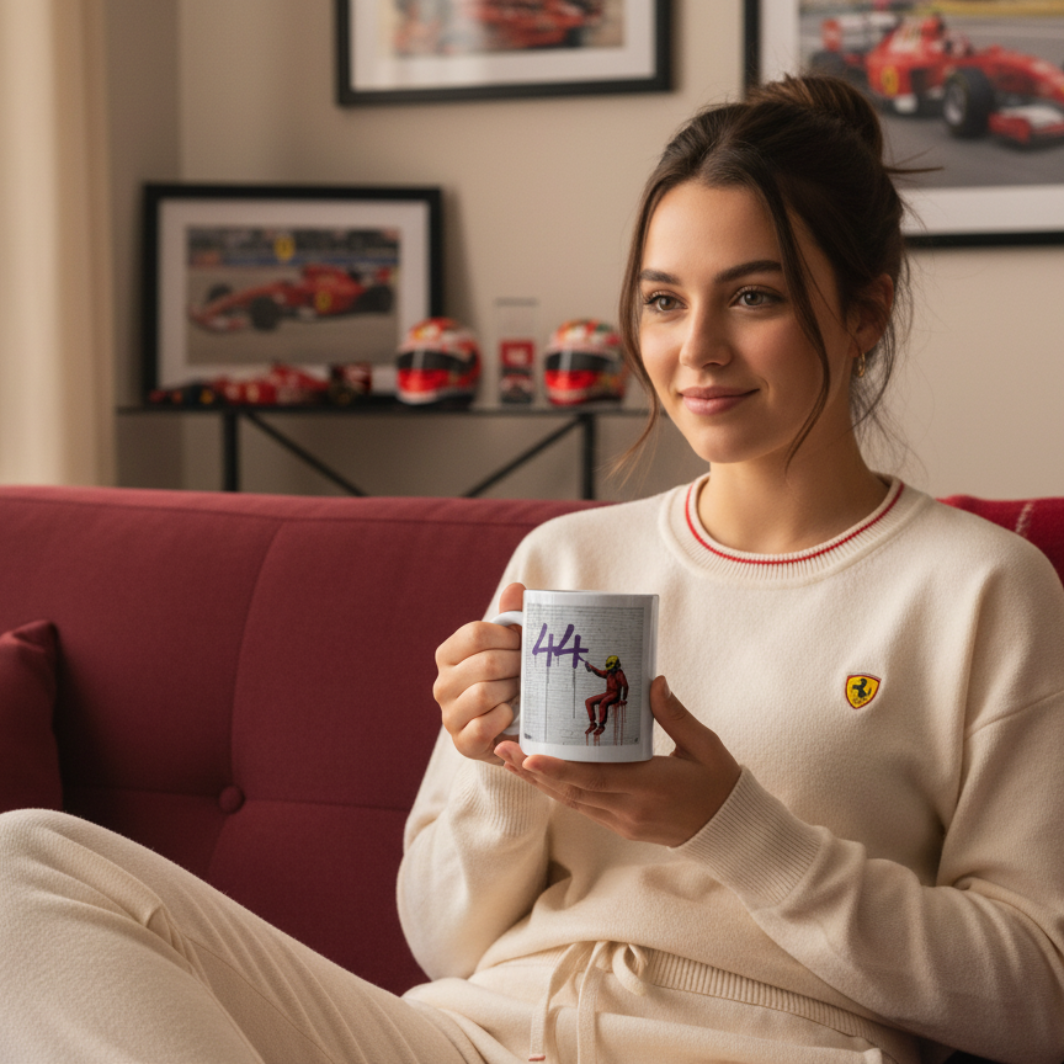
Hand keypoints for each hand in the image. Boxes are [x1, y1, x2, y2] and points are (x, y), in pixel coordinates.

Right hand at [433, 581, 524, 762]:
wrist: (511, 729)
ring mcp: (449, 715)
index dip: (508, 637)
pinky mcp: (462, 743)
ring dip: (512, 692)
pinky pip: (484, 725)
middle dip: (517, 666)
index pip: (475, 633)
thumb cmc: (510, 679)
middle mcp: (442, 684)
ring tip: (521, 693)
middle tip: (529, 672)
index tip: (523, 644)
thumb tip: (515, 587)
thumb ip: (512, 617)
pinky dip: (505, 718)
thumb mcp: (511, 647)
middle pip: (486, 663)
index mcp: (448, 654)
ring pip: (484, 694)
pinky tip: (512, 715)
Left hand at [495, 676, 740, 845]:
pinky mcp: (621, 825)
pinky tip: (539, 774)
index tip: (529, 755)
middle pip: (572, 791)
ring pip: (571, 800)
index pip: (595, 779)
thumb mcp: (703, 745)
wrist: (731, 830)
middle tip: (502, 748)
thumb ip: (675, 714)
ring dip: (539, 781)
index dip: (559, 768)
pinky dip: (558, 789)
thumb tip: (653, 680)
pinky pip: (583, 806)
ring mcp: (623, 820)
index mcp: (649, 787)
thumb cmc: (719, 782)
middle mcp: (629, 808)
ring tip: (509, 759)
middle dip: (534, 771)